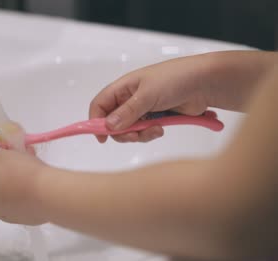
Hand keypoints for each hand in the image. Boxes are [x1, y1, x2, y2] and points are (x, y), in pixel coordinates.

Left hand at [0, 142, 48, 224]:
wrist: (49, 195)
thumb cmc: (20, 172)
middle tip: (12, 150)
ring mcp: (2, 212)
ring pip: (1, 186)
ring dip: (9, 172)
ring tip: (26, 159)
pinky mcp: (19, 216)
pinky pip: (14, 196)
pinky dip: (19, 185)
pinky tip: (31, 176)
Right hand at [90, 55, 210, 142]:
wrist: (206, 83)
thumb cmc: (175, 79)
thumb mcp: (148, 95)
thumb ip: (127, 112)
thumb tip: (108, 126)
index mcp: (124, 87)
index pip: (100, 104)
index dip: (96, 120)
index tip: (102, 137)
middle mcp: (130, 98)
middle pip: (113, 122)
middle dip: (122, 132)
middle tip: (135, 135)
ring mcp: (143, 109)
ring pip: (129, 130)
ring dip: (139, 134)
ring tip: (156, 129)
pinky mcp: (156, 118)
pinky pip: (144, 132)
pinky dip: (150, 134)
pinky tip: (162, 128)